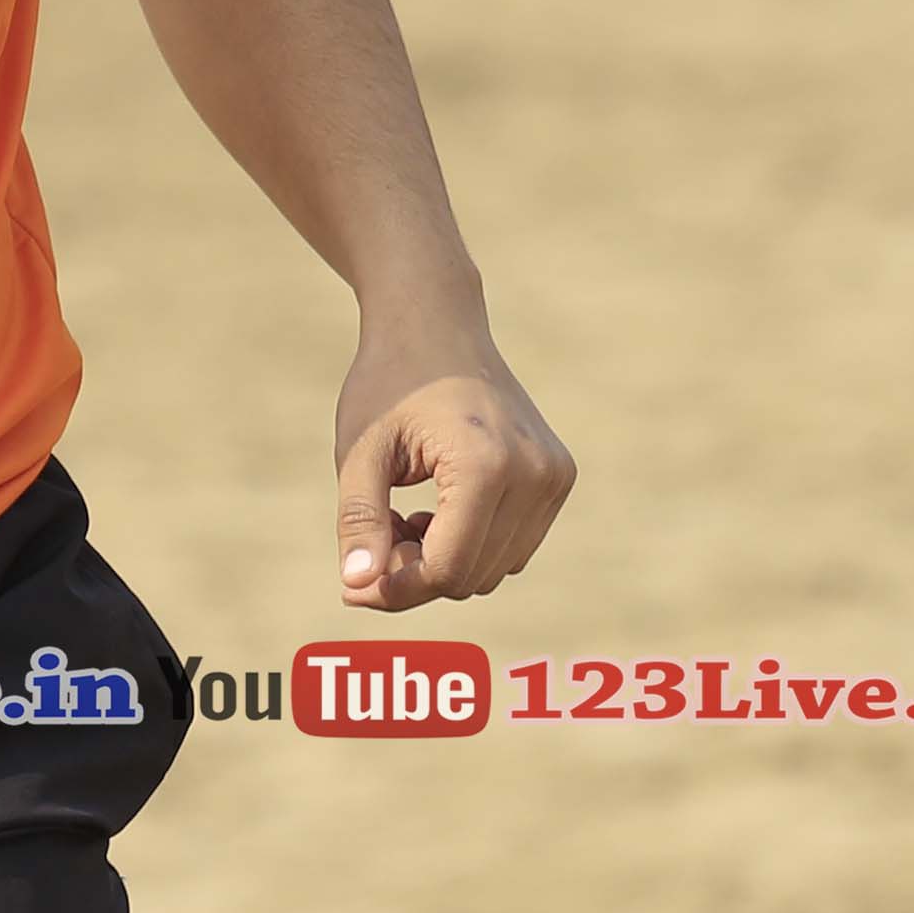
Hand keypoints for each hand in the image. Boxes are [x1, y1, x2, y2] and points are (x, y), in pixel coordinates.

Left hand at [332, 328, 573, 610]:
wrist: (437, 323)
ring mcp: (555, 476)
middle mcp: (535, 474)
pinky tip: (437, 507)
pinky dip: (472, 545)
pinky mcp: (559, 476)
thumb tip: (356, 587)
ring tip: (405, 514)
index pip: (447, 570)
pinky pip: (514, 547)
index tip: (354, 585)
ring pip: (494, 570)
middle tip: (376, 533)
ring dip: (444, 561)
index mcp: (486, 465)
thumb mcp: (361, 452)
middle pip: (471, 577)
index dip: (396, 589)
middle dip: (415, 573)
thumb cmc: (391, 382)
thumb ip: (359, 522)